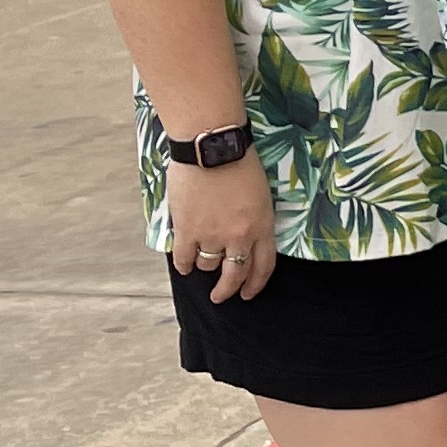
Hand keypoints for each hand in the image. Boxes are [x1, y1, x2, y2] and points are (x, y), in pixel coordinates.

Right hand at [165, 156, 281, 303]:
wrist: (213, 149)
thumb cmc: (239, 162)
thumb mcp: (261, 194)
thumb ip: (255, 219)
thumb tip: (245, 236)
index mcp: (262, 226)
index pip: (264, 266)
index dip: (256, 284)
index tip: (249, 293)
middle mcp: (239, 236)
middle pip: (236, 274)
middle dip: (229, 289)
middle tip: (221, 296)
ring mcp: (213, 235)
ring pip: (208, 265)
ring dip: (204, 264)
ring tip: (201, 260)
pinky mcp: (188, 230)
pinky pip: (184, 258)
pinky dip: (183, 264)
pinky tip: (183, 265)